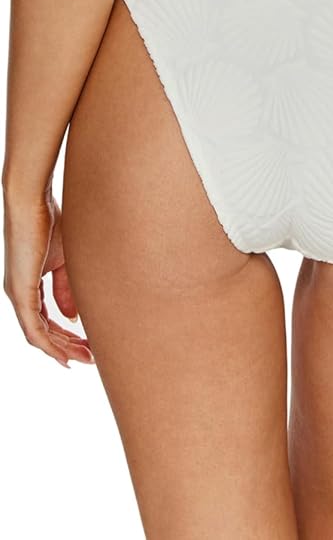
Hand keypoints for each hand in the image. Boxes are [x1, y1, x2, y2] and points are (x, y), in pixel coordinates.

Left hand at [3, 188, 94, 366]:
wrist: (31, 200)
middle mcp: (19, 293)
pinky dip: (49, 345)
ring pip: (38, 335)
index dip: (65, 334)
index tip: (87, 344)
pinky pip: (34, 329)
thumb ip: (65, 288)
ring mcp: (17, 294)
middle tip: (90, 357)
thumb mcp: (64, 259)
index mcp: (28, 283)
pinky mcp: (20, 292)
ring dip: (61, 349)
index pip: (46, 318)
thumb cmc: (50, 219)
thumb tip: (71, 317)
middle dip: (67, 346)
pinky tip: (64, 356)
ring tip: (84, 358)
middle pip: (43, 331)